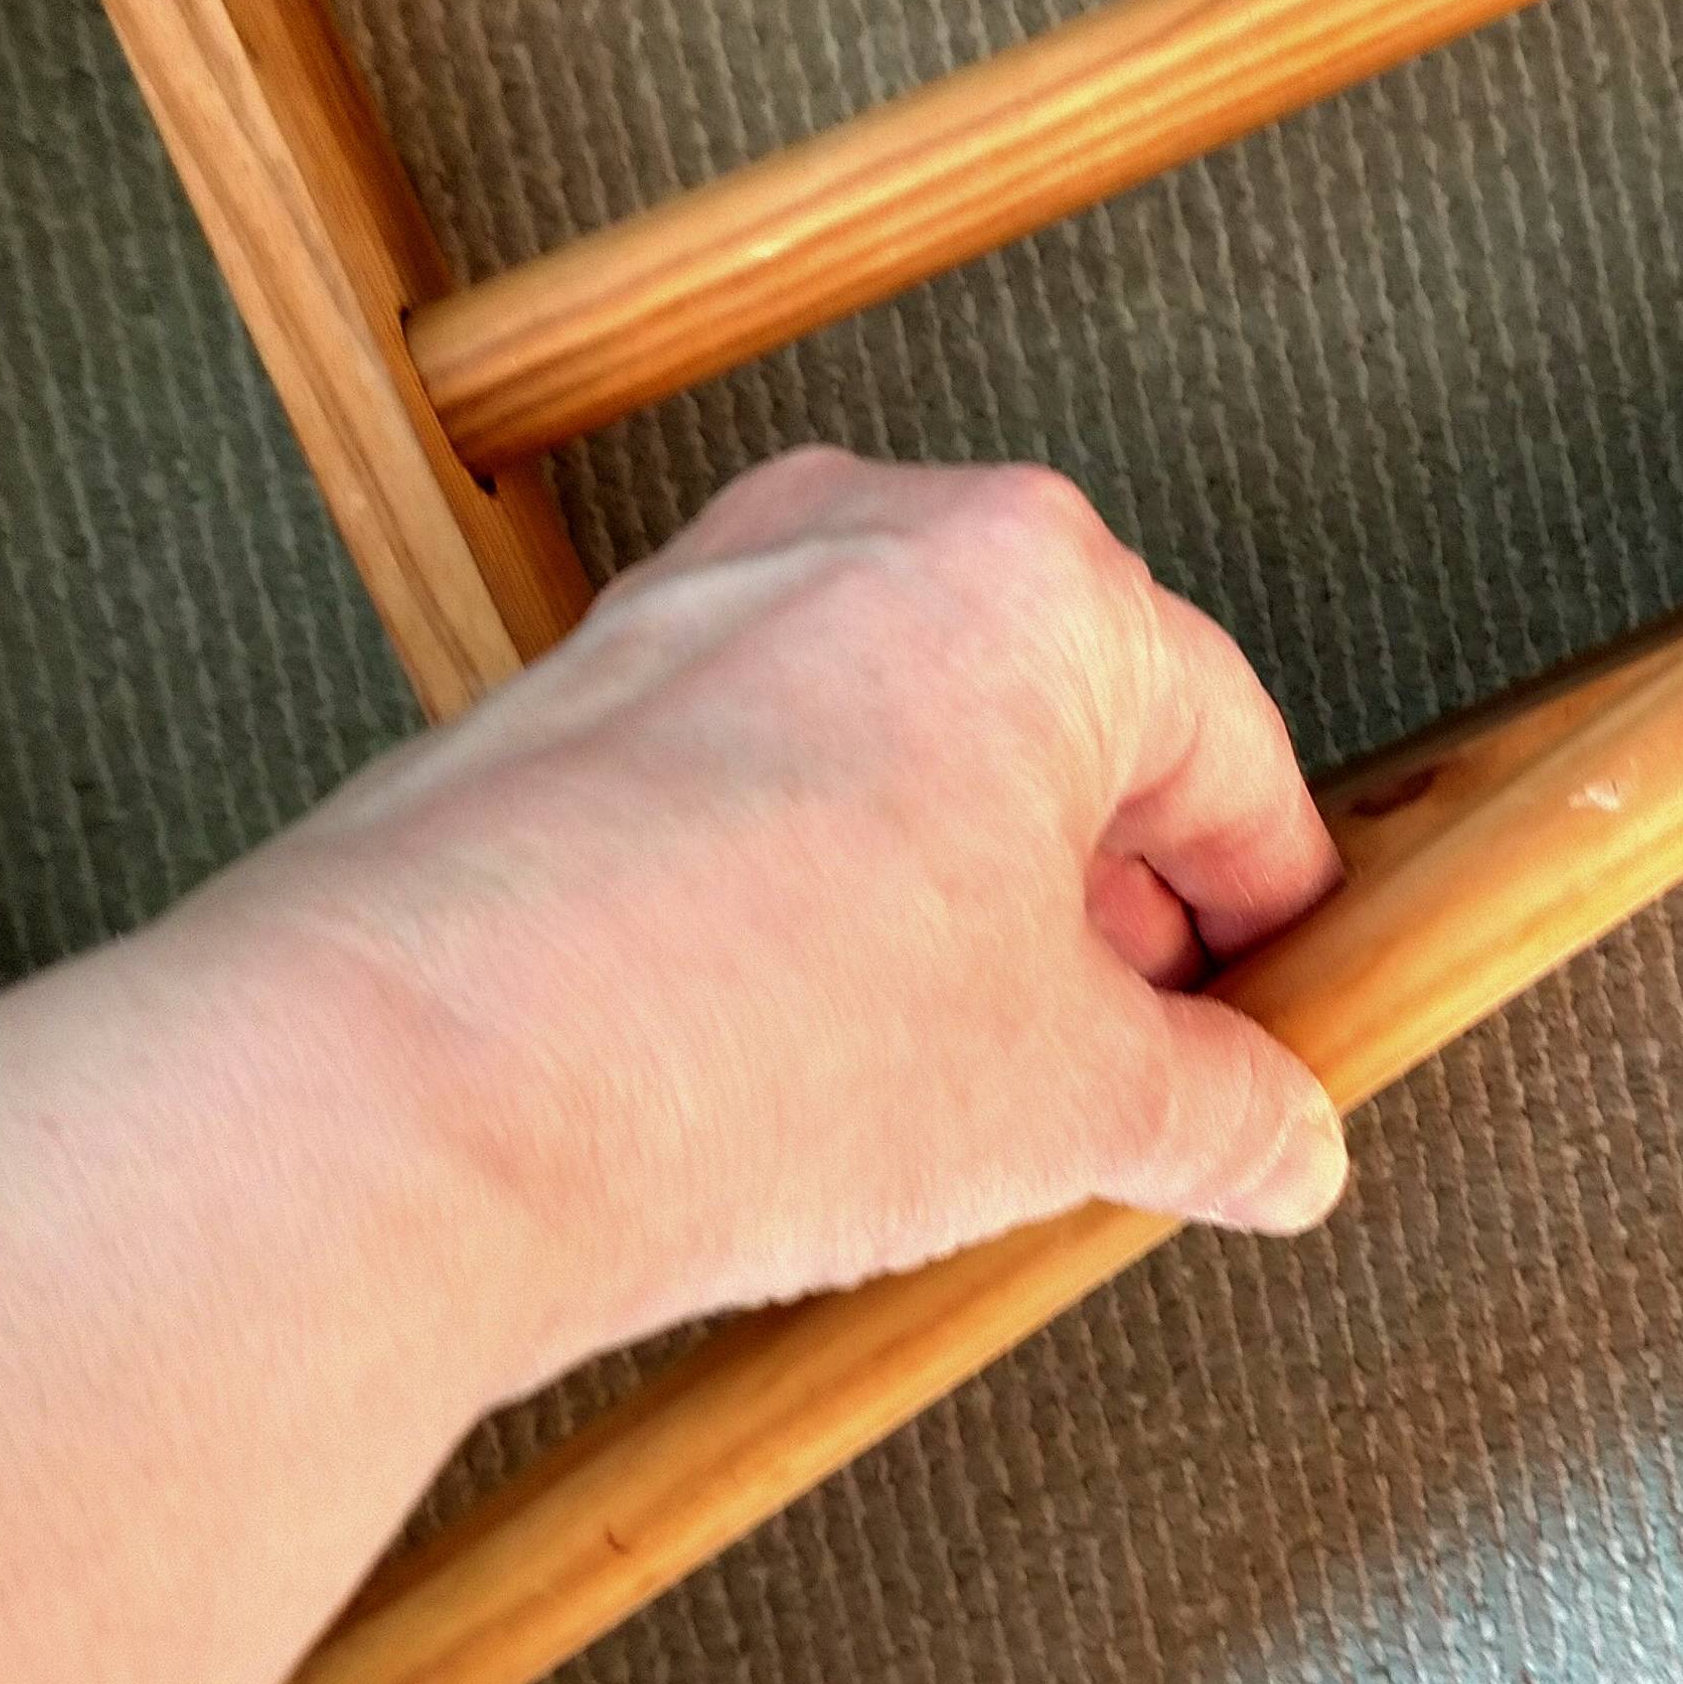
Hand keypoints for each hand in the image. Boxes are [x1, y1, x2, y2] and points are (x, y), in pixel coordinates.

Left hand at [176, 448, 1350, 1394]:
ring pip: (900, 752)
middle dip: (1117, 907)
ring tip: (968, 1080)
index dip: (1271, 907)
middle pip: (1059, 727)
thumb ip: (1211, 1110)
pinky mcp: (567, 705)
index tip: (1278, 1006)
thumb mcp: (1063, 1104)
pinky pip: (757, 787)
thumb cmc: (729, 1038)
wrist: (403, 1093)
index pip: (1227, 743)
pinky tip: (809, 1050)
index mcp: (1027, 581)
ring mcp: (692, 610)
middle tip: (1147, 1059)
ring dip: (961, 906)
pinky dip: (817, 899)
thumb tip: (1276, 1140)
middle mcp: (854, 543)